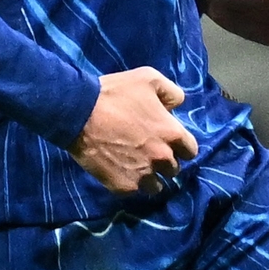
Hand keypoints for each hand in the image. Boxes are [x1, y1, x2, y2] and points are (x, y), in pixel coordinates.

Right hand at [73, 66, 197, 192]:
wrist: (78, 113)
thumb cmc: (114, 94)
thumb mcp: (149, 78)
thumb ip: (171, 92)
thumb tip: (177, 105)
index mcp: (172, 134)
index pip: (190, 150)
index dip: (180, 147)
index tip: (168, 143)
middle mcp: (162, 158)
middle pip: (174, 168)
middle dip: (164, 161)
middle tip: (149, 152)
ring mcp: (143, 174)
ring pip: (156, 186)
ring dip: (150, 177)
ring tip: (136, 166)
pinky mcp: (124, 186)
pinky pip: (135, 190)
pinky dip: (130, 183)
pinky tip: (120, 171)